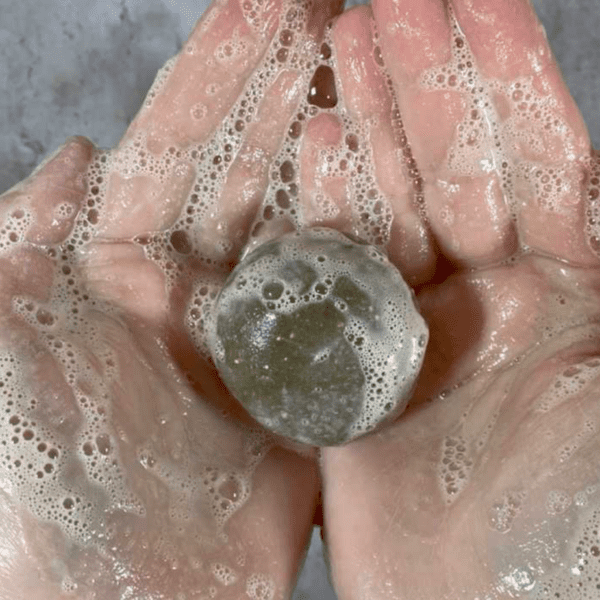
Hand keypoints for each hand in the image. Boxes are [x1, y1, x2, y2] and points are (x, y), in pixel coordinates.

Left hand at [0, 0, 345, 595]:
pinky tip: (388, 189)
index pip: (175, 146)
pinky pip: (338, 297)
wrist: (113, 591)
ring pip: (297, 221)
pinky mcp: (298, 374)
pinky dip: (364, 246)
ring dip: (330, 151)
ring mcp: (250, 329)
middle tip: (331, 16)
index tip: (264, 6)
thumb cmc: (37, 473)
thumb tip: (77, 150)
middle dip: (282, 87)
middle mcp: (187, 289)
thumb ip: (22, 236)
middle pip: (244, 168)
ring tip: (367, 79)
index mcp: (113, 268)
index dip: (217, 73)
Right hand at [320, 1, 599, 598]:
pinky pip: (336, 274)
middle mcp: (495, 299)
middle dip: (428, 81)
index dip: (510, 76)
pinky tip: (315, 146)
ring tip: (346, 46)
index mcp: (574, 290)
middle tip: (392, 3)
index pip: (541, 157)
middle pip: (458, 167)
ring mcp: (419, 327)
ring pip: (392, 206)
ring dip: (371, 126)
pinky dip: (325, 209)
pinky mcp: (356, 363)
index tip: (479, 0)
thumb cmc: (581, 531)